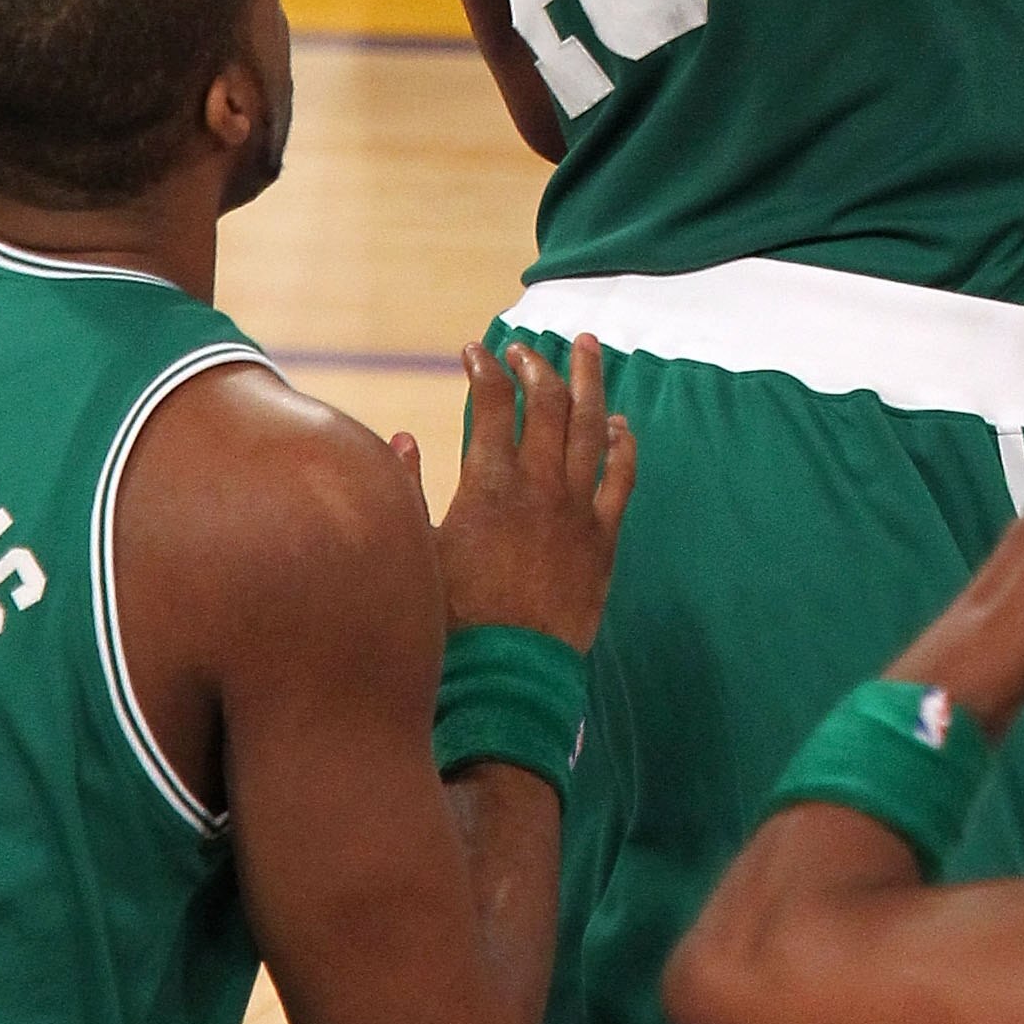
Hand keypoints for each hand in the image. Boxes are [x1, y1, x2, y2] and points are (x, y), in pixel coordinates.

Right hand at [431, 330, 637, 652]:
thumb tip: (401, 438)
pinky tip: (620, 424)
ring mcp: (576, 510)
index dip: (484, 369)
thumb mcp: (417, 551)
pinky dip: (622, 445)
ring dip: (589, 382)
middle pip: (547, 404)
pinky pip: (621, 479)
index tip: (474, 351)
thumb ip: (408, 490)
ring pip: (590, 428)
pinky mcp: (602, 539)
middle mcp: (537, 487)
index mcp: (487, 485)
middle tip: (526, 348)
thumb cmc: (452, 620)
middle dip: (536, 366)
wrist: (507, 676)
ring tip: (588, 347)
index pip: (492, 404)